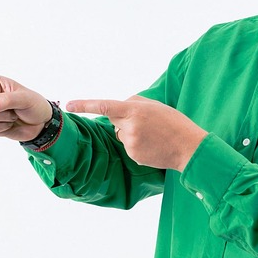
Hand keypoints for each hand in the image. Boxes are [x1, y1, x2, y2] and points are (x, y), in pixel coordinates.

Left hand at [65, 95, 207, 170]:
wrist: (189, 147)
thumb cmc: (173, 123)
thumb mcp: (155, 105)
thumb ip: (133, 102)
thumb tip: (117, 106)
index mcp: (134, 110)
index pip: (104, 106)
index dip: (85, 105)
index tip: (69, 104)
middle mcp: (129, 127)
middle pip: (114, 121)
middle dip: (124, 120)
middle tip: (147, 123)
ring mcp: (130, 143)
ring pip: (121, 135)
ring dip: (132, 133)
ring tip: (153, 135)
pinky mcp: (133, 155)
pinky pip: (128, 147)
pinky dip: (137, 145)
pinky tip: (152, 145)